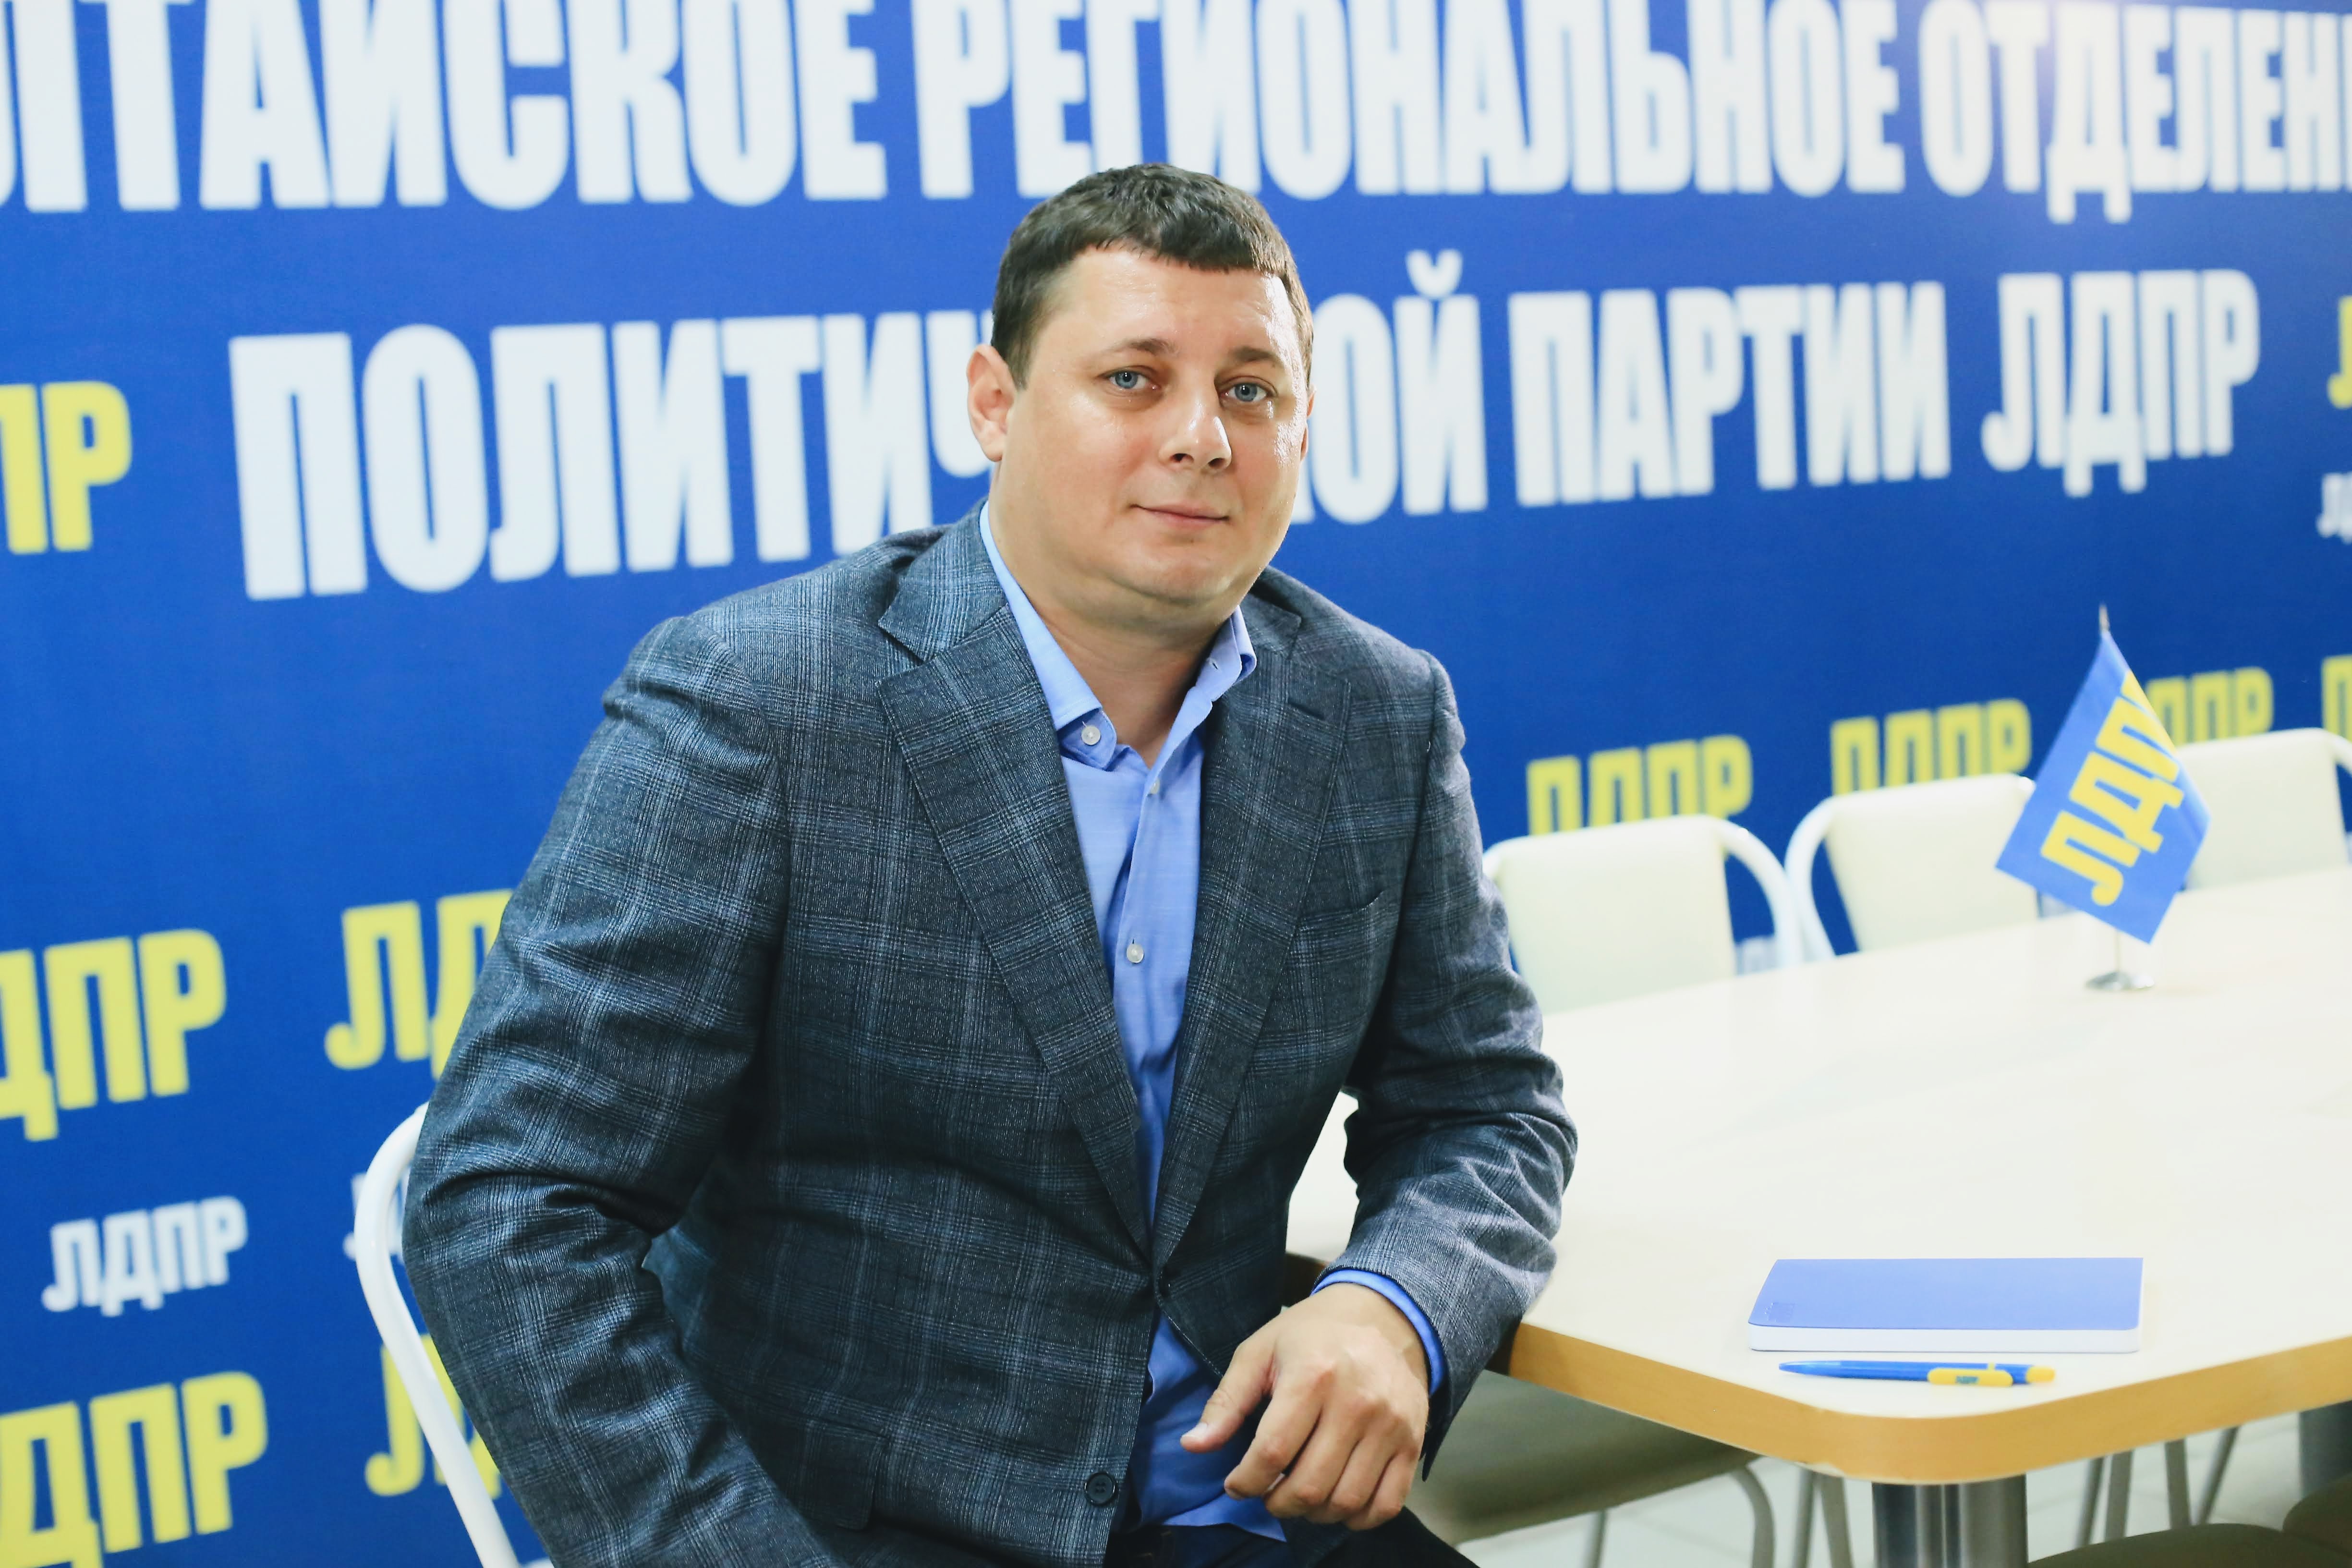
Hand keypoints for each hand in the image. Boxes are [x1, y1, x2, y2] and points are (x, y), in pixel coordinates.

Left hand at [1180, 1282, 1428, 1529]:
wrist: (1384, 1317)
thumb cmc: (1311, 1336)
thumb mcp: (1259, 1352)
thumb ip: (1226, 1401)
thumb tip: (1193, 1445)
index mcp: (1313, 1376)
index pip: (1271, 1452)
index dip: (1245, 1481)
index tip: (1236, 1484)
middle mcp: (1357, 1402)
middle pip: (1309, 1485)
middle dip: (1276, 1503)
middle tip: (1267, 1494)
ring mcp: (1391, 1426)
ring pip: (1347, 1501)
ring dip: (1313, 1514)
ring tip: (1297, 1498)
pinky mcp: (1413, 1443)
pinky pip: (1387, 1504)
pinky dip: (1358, 1519)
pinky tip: (1336, 1505)